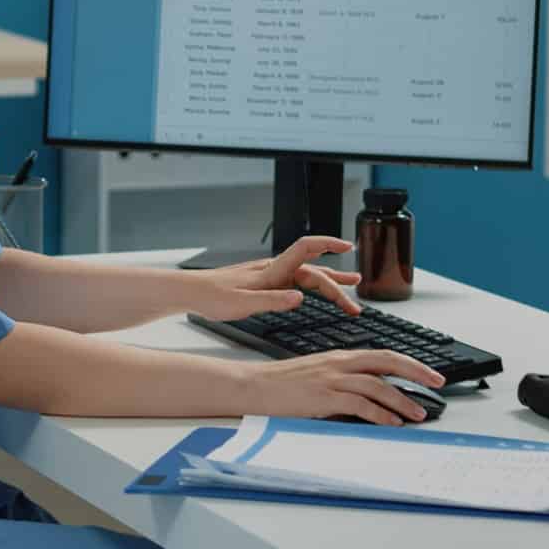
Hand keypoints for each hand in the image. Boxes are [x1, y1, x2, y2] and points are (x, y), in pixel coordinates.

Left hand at [191, 236, 362, 321]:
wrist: (191, 293)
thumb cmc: (213, 297)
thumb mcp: (243, 304)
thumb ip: (273, 300)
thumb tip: (301, 297)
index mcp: (271, 271)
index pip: (305, 248)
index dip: (327, 244)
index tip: (347, 246)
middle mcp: (273, 269)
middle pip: (313, 269)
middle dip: (337, 281)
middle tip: (356, 297)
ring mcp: (270, 275)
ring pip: (306, 276)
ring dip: (329, 283)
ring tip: (351, 286)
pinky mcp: (264, 283)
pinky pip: (295, 281)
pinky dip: (312, 286)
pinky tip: (315, 291)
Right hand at [248, 349, 445, 424]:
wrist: (254, 386)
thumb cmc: (280, 385)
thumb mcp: (317, 377)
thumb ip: (342, 383)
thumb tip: (368, 399)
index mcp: (339, 357)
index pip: (382, 355)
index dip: (409, 363)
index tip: (428, 373)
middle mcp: (339, 363)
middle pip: (387, 362)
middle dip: (416, 372)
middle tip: (438, 383)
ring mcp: (332, 379)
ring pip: (378, 385)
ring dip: (402, 400)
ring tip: (418, 413)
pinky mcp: (324, 396)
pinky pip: (361, 404)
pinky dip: (381, 413)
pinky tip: (392, 422)